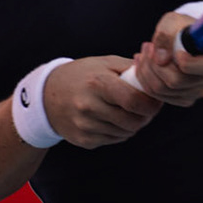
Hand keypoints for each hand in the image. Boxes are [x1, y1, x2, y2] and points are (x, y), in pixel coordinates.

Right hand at [42, 56, 164, 147]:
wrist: (46, 97)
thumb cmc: (81, 75)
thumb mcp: (104, 63)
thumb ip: (131, 67)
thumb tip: (156, 72)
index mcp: (97, 83)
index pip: (133, 101)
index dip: (151, 104)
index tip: (155, 102)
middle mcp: (89, 106)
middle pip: (133, 121)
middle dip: (145, 117)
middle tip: (146, 109)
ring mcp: (85, 126)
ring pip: (125, 133)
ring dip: (133, 125)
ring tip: (128, 112)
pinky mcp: (84, 140)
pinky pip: (114, 140)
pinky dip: (119, 132)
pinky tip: (112, 120)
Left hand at [129, 10, 202, 104]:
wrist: (188, 39)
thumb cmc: (184, 28)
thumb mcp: (174, 21)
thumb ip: (166, 35)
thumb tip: (161, 59)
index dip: (187, 62)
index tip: (174, 51)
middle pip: (177, 82)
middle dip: (153, 64)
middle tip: (146, 47)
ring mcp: (200, 91)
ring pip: (164, 90)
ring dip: (146, 72)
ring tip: (143, 53)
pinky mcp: (186, 99)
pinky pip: (161, 97)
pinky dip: (146, 81)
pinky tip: (144, 65)